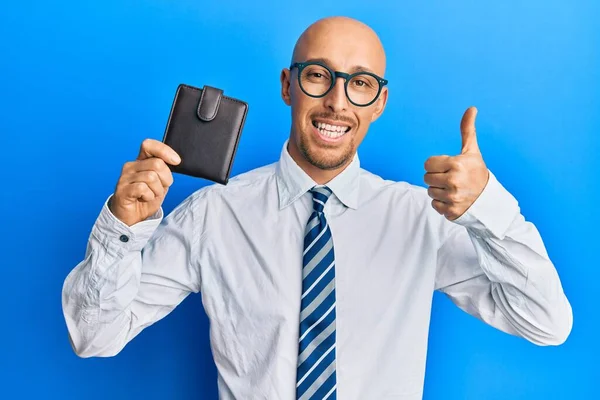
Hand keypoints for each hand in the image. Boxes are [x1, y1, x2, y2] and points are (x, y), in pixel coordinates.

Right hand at [110, 139, 180, 225]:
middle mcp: (130, 166)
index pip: (149, 145)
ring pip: (151, 177)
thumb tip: (175, 160)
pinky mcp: (122, 190)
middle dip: (165, 179)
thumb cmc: (146, 198)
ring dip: (157, 191)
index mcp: (140, 161)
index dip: (164, 151)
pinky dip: (149, 196)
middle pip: (157, 164)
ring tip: (150, 195)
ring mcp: (124, 178)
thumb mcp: (160, 182)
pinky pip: (142, 188)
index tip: (176, 161)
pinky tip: (144, 199)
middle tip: (159, 189)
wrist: (132, 217)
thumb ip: (164, 170)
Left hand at [423, 106, 489, 220]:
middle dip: (437, 178)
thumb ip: (467, 130)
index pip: (427, 164)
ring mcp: (452, 197)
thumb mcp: (472, 151)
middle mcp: (454, 181)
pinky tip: (454, 200)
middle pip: (426, 178)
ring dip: (439, 190)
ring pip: (429, 191)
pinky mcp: (450, 211)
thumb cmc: (477, 172)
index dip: (436, 165)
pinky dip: (442, 203)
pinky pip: (434, 204)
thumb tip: (471, 108)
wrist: (489, 200)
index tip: (448, 167)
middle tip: (451, 179)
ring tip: (453, 189)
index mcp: (456, 164)